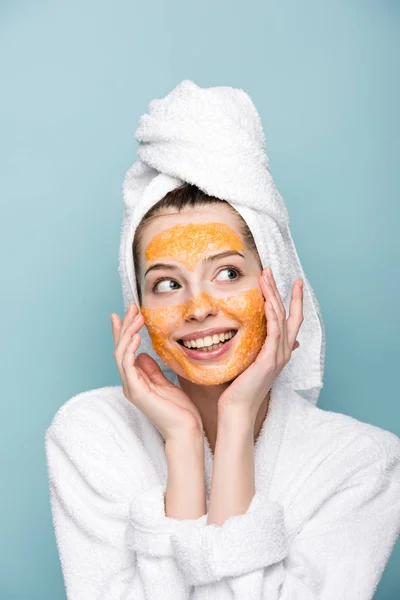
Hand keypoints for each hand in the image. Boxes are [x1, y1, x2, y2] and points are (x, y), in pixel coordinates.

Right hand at [111, 302, 203, 441]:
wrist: (186, 430)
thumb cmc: (180, 410)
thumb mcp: (165, 383)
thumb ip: (152, 370)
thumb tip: (143, 353)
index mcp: (136, 380)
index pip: (126, 351)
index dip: (124, 331)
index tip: (127, 312)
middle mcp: (130, 383)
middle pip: (120, 349)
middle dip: (124, 326)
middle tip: (130, 307)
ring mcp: (131, 388)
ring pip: (120, 354)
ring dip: (127, 333)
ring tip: (136, 316)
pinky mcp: (137, 392)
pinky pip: (127, 366)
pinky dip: (129, 348)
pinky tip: (135, 336)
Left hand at [217, 267, 303, 421]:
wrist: (237, 409)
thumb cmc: (238, 388)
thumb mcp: (249, 362)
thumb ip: (255, 347)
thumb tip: (252, 335)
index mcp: (279, 351)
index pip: (291, 320)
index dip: (294, 300)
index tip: (293, 281)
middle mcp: (283, 352)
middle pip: (287, 314)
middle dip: (279, 290)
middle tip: (270, 270)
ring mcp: (278, 356)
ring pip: (281, 319)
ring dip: (274, 296)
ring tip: (266, 278)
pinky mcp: (269, 360)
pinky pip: (274, 333)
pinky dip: (273, 316)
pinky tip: (269, 302)